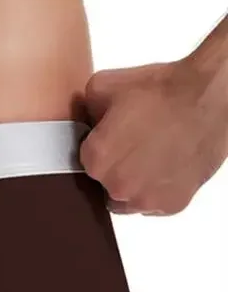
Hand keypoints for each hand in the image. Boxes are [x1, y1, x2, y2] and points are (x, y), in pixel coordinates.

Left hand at [80, 59, 227, 214]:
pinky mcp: (171, 205)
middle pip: (104, 185)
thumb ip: (82, 110)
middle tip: (135, 145)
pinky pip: (153, 205)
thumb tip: (80, 122)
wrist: (210, 96)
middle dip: (114, 168)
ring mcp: (145, 199)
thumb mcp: (102, 85)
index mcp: (96, 160)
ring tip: (151, 156)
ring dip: (133, 184)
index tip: (113, 139)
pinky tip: (166, 165)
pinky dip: (158, 190)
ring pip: (127, 200)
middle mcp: (117, 186)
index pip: (86, 163)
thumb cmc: (163, 90)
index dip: (99, 149)